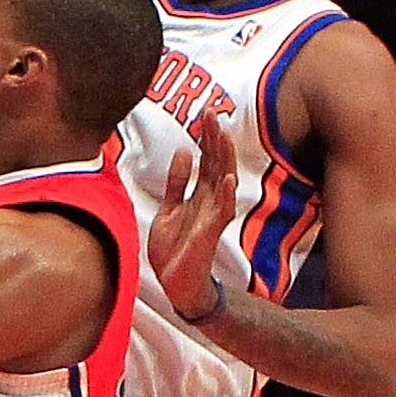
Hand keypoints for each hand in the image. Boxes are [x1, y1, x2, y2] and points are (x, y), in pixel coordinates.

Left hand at [145, 107, 234, 326]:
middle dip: (214, 139)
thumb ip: (176, 182)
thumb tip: (182, 152)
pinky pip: (222, 211)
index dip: (206, 137)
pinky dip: (225, 194)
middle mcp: (209, 201)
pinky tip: (226, 178)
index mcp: (199, 194)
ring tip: (223, 137)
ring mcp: (212, 216)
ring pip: (222, 182)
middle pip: (215, 164)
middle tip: (213, 113)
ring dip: (224, 160)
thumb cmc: (174, 248)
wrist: (174, 283)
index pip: (206, 159)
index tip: (206, 113)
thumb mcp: (169, 208)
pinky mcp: (211, 233)